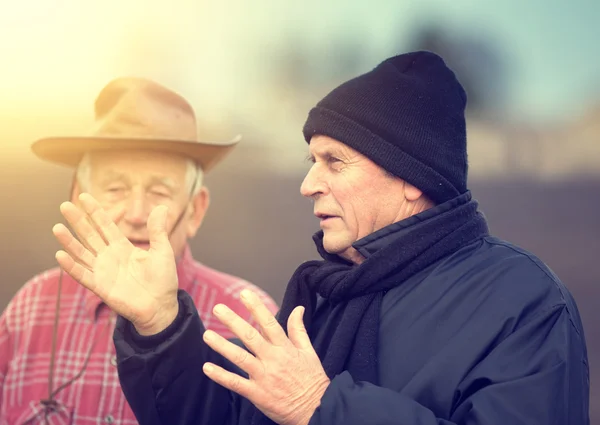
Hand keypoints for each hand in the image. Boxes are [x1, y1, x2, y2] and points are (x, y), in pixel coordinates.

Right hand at [52, 193, 178, 334]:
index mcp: (123, 247)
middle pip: (90, 235)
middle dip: (78, 221)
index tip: (84, 197)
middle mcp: (110, 257)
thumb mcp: (162, 250)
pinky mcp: (101, 287)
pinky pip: (83, 275)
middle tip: (64, 205)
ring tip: (57, 227)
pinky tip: (60, 255)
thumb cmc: (163, 280)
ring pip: (82, 253)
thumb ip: (157, 230)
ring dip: (69, 242)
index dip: (95, 212)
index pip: (106, 226)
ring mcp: (103, 271)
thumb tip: (162, 205)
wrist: (161, 306)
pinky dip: (71, 266)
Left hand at [202, 290, 329, 424]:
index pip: (269, 323)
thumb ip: (299, 329)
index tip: (245, 294)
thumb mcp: (309, 351)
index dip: (257, 307)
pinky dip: (221, 376)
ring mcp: (264, 377)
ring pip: (240, 358)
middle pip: (251, 337)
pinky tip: (207, 368)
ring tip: (207, 335)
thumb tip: (298, 308)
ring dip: (222, 346)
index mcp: (286, 348)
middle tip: (219, 309)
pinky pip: (236, 383)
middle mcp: (273, 360)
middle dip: (234, 321)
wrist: (317, 409)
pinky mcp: (257, 394)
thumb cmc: (312, 380)